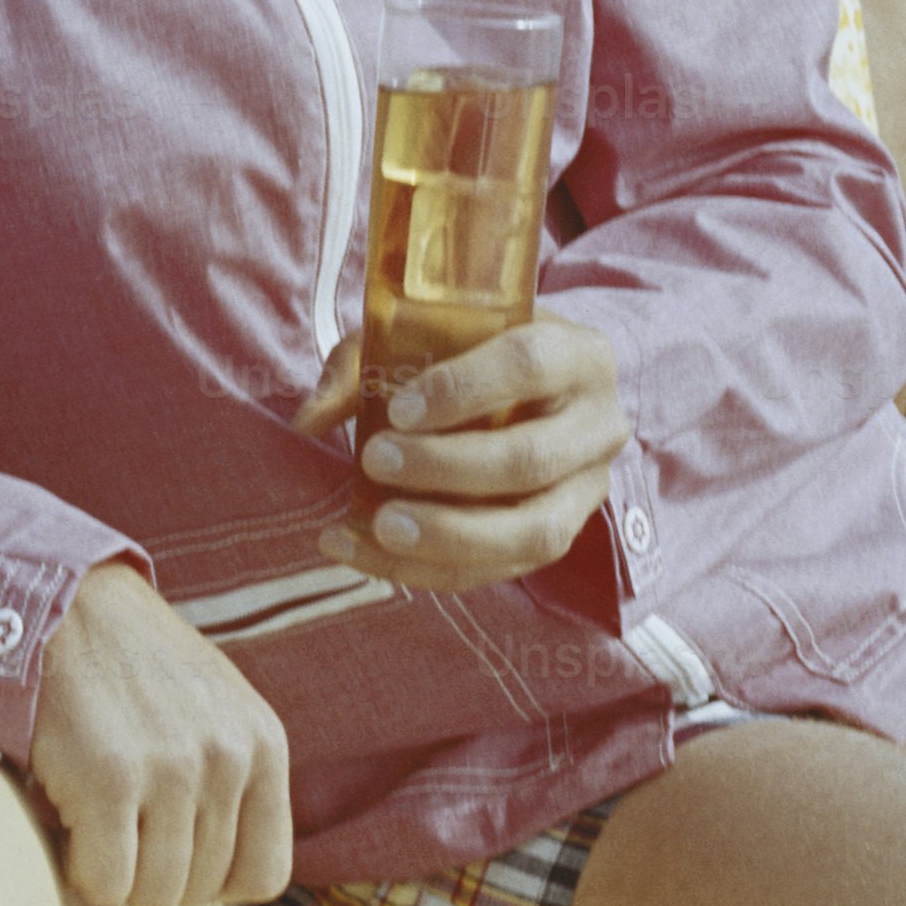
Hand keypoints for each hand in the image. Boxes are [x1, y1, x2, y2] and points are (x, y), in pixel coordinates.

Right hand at [28, 563, 293, 905]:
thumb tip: (225, 879)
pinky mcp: (110, 778)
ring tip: (98, 822)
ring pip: (155, 895)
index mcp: (264, 744)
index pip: (266, 874)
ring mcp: (172, 768)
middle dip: (155, 874)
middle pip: (202, 890)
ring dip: (117, 876)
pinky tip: (72, 827)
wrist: (63, 605)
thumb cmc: (132, 670)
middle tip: (123, 826)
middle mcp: (228, 757)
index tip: (175, 851)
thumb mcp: (215, 711)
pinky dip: (82, 872)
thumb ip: (235, 780)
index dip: (214, 880)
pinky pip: (106, 881)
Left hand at [299, 316, 625, 594]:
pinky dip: (430, 570)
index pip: (530, 364)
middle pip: (531, 458)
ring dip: (449, 535)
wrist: (536, 394)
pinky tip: (368, 554)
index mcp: (580, 355)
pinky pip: (502, 571)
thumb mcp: (428, 335)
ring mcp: (587, 492)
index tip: (397, 409)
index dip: (463, 389)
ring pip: (532, 532)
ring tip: (379, 527)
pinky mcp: (560, 539)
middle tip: (375, 461)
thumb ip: (366, 365)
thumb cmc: (475, 354)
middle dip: (446, 468)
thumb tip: (307, 420)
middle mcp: (599, 426)